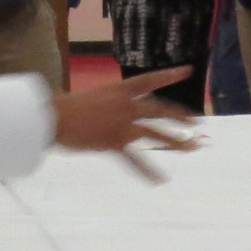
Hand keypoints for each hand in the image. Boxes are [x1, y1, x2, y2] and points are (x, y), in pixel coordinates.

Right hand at [53, 67, 198, 181]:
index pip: (150, 80)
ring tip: (192, 148)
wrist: (54, 117)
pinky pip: (135, 160)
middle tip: (197, 121)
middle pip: (159, 109)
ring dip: (175, 141)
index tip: (188, 71)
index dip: (170, 75)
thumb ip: (107, 107)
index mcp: (119, 90)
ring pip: (155, 133)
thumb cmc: (65, 108)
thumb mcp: (92, 99)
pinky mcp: (114, 143)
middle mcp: (126, 106)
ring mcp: (122, 124)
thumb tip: (111, 116)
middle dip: (180, 116)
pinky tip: (160, 180)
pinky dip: (147, 171)